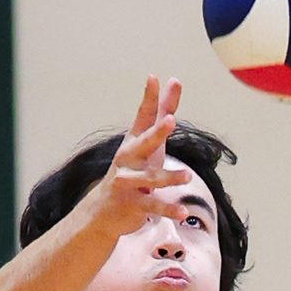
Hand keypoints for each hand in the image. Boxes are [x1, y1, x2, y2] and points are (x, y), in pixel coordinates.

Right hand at [88, 76, 191, 237]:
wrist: (103, 211)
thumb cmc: (133, 170)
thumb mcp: (150, 142)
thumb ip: (163, 113)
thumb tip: (174, 80)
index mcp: (134, 142)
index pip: (143, 117)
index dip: (149, 98)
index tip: (153, 78)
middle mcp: (128, 159)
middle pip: (144, 143)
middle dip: (156, 133)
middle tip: (170, 121)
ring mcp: (128, 181)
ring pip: (150, 179)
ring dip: (169, 177)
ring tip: (188, 176)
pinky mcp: (132, 204)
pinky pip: (152, 206)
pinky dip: (168, 209)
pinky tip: (182, 212)